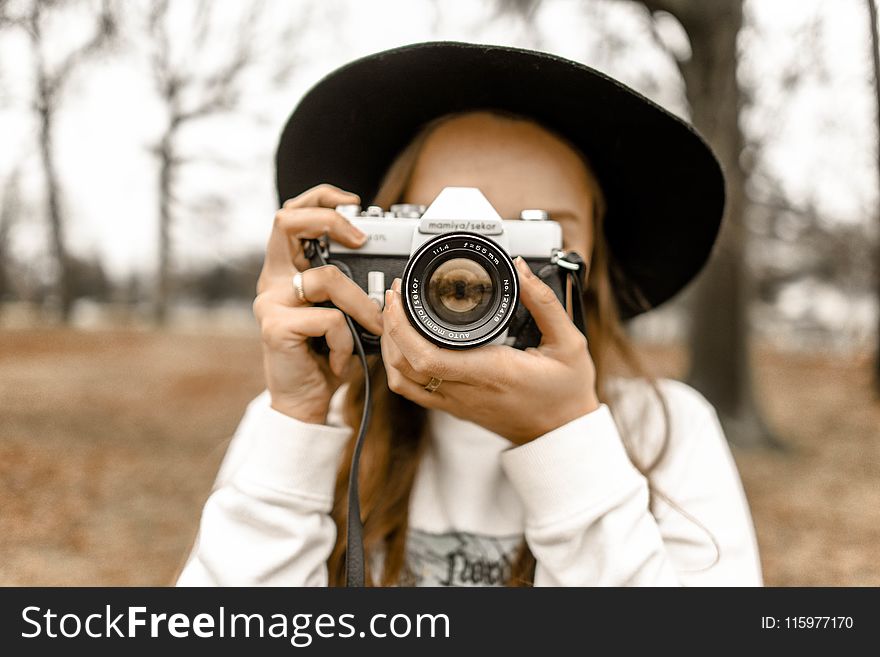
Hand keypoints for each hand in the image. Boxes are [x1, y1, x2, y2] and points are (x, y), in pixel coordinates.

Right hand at [253, 183, 382, 423]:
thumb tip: (388, 270)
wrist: (306, 401)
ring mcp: (270, 302)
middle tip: (361, 239)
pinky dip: (347, 341)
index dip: (320, 198)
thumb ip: (349, 287)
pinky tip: (342, 359)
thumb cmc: (327, 356)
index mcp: (286, 270)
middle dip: (329, 220)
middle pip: (287, 222)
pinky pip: (330, 319)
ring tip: (370, 330)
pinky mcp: (274, 327)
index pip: (291, 215)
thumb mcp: (342, 313)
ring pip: (326, 279)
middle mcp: (272, 280)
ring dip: (361, 306)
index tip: (353, 203)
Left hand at [380, 256, 599, 444]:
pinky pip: (413, 391)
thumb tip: (521, 270)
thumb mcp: (570, 343)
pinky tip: (404, 344)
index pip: (427, 356)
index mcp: (491, 372)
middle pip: (404, 365)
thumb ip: (545, 303)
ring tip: (394, 316)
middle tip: (395, 295)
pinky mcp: (454, 408)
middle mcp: (467, 390)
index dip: (401, 325)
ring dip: (389, 347)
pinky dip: (398, 366)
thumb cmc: (566, 392)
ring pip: (402, 381)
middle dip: (389, 326)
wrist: (563, 434)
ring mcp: (456, 403)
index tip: (400, 295)